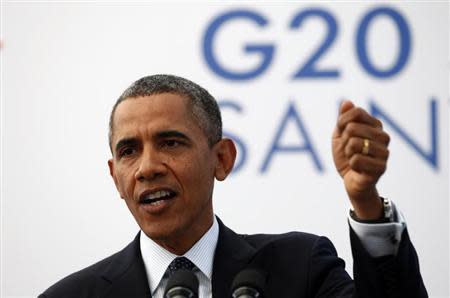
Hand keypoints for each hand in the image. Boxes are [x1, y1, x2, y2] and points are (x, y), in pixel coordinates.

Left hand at [332, 101, 389, 219]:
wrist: (351, 180)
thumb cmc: (347, 156)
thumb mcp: (340, 135)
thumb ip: (343, 118)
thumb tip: (347, 102)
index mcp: (375, 125)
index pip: (356, 112)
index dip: (342, 122)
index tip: (342, 133)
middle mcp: (384, 136)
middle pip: (353, 128)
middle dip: (344, 141)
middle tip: (350, 150)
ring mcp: (384, 152)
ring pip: (354, 143)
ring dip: (348, 153)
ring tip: (354, 159)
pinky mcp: (382, 167)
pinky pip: (357, 160)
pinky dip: (352, 165)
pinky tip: (358, 168)